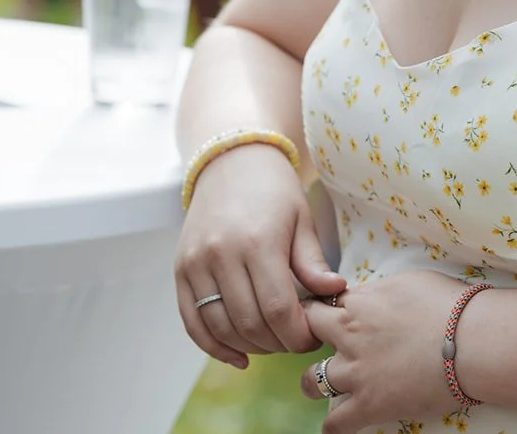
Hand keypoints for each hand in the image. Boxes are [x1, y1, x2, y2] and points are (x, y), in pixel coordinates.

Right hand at [174, 144, 345, 368]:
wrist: (231, 160)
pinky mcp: (180, 270)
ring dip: (249, 347)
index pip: (278, 308)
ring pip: (221, 328)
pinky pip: (193, 322)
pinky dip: (214, 347)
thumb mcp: (301, 218)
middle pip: (249, 323)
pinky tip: (238, 355)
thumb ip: (313, 262)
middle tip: (295, 340)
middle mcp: (221, 253)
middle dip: (277, 343)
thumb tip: (336, 294)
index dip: (297, 334)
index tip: (312, 338)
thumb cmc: (274, 190)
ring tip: (272, 342)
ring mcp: (195, 263)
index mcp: (258, 240)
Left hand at [301, 270, 469, 429]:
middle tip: (324, 344)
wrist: (470, 341)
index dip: (325, 309)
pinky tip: (339, 420)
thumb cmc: (449, 304)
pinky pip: (334, 423)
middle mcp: (350, 336)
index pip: (322, 303)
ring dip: (315, 382)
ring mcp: (356, 373)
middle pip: (308, 332)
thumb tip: (370, 296)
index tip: (330, 315)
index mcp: (360, 303)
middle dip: (310, 336)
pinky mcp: (369, 406)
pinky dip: (333, 424)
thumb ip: (380, 292)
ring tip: (325, 383)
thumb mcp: (409, 281)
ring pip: (311, 381)